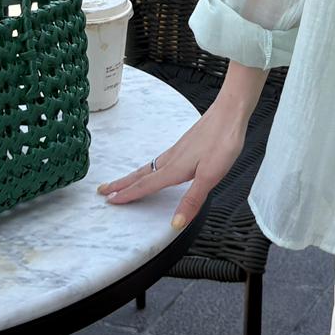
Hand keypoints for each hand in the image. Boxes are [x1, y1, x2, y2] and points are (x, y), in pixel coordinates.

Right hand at [96, 105, 247, 229]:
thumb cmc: (223, 140)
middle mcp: (172, 159)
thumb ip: (192, 200)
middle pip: (141, 174)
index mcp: (175, 169)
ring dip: (134, 175)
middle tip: (103, 190)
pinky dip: (150, 167)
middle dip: (122, 184)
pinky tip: (158, 168)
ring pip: (150, 166)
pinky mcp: (187, 144)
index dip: (128, 195)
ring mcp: (179, 150)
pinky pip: (161, 159)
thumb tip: (175, 223)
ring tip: (124, 182)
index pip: (146, 185)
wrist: (231, 111)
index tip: (110, 201)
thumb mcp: (211, 176)